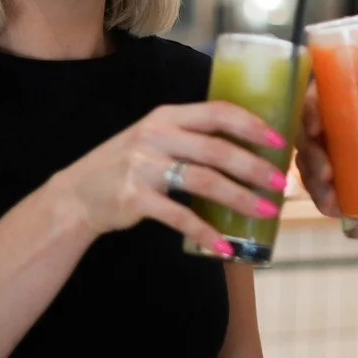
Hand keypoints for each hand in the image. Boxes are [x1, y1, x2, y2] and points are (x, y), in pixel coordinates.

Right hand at [47, 101, 288, 249]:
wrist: (76, 196)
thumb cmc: (129, 164)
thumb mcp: (156, 137)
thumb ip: (192, 136)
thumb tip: (248, 146)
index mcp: (167, 116)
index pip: (217, 112)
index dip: (251, 124)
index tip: (280, 140)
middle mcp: (156, 136)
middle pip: (216, 149)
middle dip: (254, 166)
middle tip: (281, 183)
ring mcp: (143, 166)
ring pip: (204, 181)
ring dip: (239, 198)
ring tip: (265, 211)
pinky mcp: (134, 198)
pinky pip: (179, 216)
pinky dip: (204, 232)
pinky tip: (224, 245)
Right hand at [296, 84, 357, 217]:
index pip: (327, 93)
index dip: (310, 106)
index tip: (314, 126)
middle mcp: (350, 125)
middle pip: (311, 131)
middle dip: (310, 152)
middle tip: (326, 172)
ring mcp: (346, 154)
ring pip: (311, 161)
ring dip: (312, 178)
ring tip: (329, 197)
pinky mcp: (350, 181)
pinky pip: (324, 188)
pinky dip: (323, 198)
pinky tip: (332, 208)